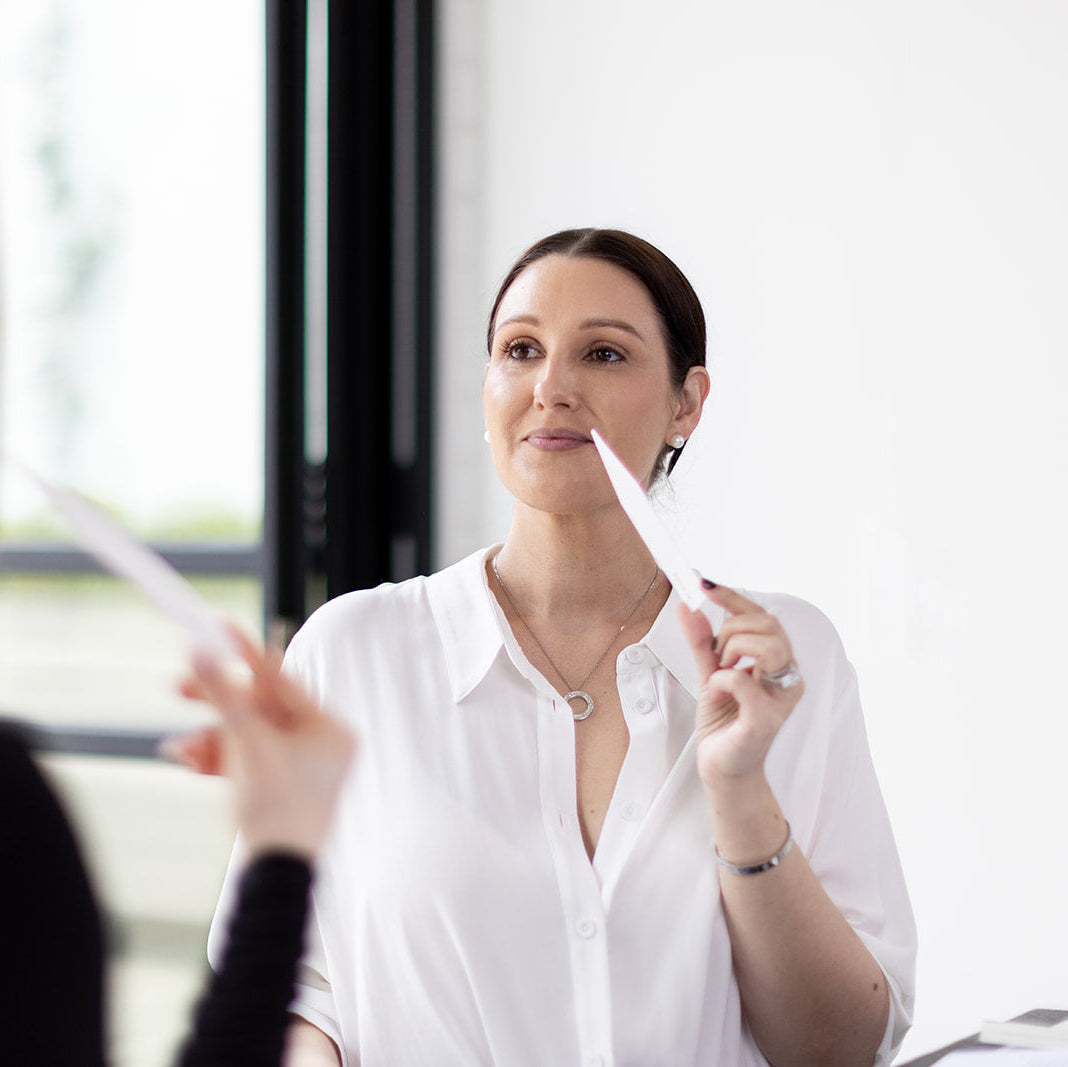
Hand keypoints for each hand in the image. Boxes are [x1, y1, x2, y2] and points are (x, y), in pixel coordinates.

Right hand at [167, 627, 355, 859]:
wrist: (274, 879)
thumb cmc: (276, 812)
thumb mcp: (247, 746)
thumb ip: (224, 696)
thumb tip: (201, 653)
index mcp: (330, 728)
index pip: (281, 680)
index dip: (244, 653)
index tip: (216, 626)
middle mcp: (322, 743)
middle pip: (261, 706)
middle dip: (217, 703)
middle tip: (178, 685)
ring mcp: (302, 765)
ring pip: (248, 733)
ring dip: (211, 736)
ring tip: (181, 746)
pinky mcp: (280, 784)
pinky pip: (247, 757)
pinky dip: (219, 757)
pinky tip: (190, 758)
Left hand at [677, 584, 803, 788]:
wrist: (722, 767)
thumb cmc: (725, 723)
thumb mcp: (709, 673)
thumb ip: (701, 642)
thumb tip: (685, 606)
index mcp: (779, 663)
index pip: (763, 616)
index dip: (734, 597)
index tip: (705, 585)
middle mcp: (787, 677)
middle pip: (768, 625)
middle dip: (731, 631)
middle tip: (716, 656)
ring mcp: (780, 699)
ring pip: (767, 645)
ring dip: (732, 651)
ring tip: (721, 672)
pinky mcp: (765, 720)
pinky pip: (743, 681)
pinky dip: (723, 679)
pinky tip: (718, 691)